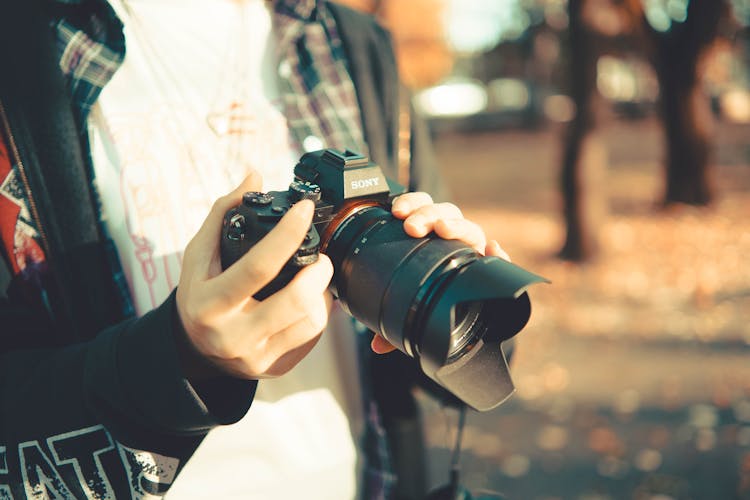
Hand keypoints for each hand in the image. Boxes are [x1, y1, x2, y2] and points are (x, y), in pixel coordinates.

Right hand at [176, 173, 333, 378]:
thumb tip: (253, 175)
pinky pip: (312, 338)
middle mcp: (232, 335)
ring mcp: (256, 358)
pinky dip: (319, 313)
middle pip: (295, 300)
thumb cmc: (200, 293)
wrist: (194, 351)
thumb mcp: (198, 255)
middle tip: (320, 256)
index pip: (258, 266)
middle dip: (319, 270)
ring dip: (322, 292)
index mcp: (210, 303)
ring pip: (311, 321)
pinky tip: (310, 300)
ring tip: (315, 277)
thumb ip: (222, 213)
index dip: (287, 234)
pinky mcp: (275, 369)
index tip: (304, 209)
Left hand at [369, 192, 509, 353]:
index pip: (424, 207)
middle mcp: (454, 239)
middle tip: (412, 227)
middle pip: (446, 214)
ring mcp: (473, 251)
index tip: (397, 211)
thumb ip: (391, 326)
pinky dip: (498, 255)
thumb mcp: (407, 314)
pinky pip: (499, 260)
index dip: (412, 203)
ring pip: (469, 228)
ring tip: (443, 230)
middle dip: (428, 215)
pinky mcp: (491, 268)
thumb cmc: (429, 304)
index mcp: (431, 237)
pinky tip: (492, 251)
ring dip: (456, 225)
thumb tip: (377, 345)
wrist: (460, 321)